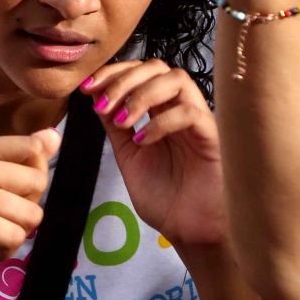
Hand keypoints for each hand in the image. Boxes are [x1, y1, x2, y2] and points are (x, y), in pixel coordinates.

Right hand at [0, 131, 58, 299]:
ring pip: (31, 214)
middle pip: (37, 181)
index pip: (34, 151)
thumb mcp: (1, 193)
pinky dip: (3, 251)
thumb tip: (54, 135)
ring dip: (14, 235)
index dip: (30, 185)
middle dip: (24, 212)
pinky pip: (15, 236)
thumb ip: (27, 163)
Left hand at [79, 61, 225, 248]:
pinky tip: (143, 142)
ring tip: (122, 121)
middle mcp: (180, 110)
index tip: (86, 88)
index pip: (141, 73)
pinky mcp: (214, 138)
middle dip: (123, 79)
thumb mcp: (129, 157)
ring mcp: (199, 121)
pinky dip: (161, 122)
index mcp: (161, 112)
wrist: (190, 232)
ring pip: (177, 79)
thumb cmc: (166, 199)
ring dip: (142, 94)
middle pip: (157, 67)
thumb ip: (116, 129)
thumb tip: (97, 98)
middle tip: (101, 102)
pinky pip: (190, 112)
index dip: (113, 73)